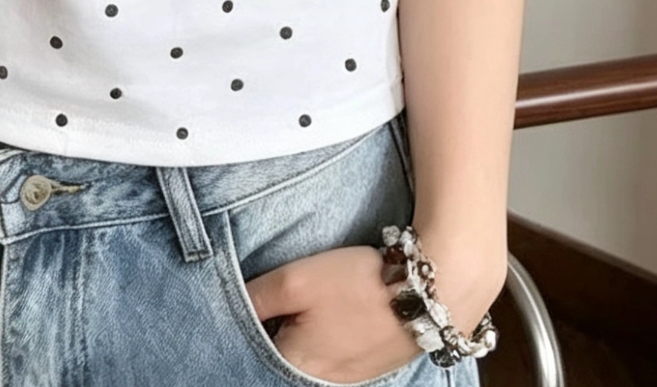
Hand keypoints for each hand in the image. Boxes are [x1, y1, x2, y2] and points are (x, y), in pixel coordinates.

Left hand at [245, 244, 420, 384]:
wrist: (430, 292)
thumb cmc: (359, 285)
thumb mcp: (295, 280)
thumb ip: (256, 297)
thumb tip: (226, 304)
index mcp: (294, 365)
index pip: (253, 346)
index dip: (252, 318)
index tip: (261, 295)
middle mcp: (318, 382)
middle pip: (280, 352)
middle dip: (277, 325)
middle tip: (293, 295)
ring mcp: (345, 379)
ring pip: (307, 353)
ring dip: (304, 330)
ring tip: (320, 301)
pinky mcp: (366, 368)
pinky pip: (333, 354)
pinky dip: (329, 334)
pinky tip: (339, 311)